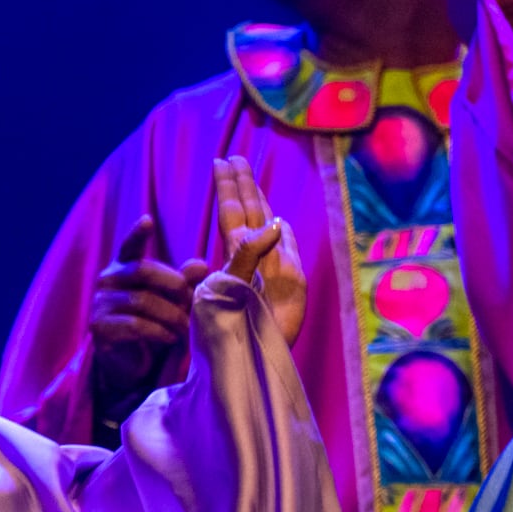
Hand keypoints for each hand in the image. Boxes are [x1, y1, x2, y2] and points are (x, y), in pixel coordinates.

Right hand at [90, 214, 211, 411]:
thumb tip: (202, 266)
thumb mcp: (170, 300)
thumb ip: (183, 281)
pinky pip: (134, 325)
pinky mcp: (99, 328)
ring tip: (185, 327)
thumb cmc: (152, 321)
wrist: (130, 360)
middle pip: (142, 270)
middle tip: (190, 299)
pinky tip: (169, 338)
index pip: (130, 246)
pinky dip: (158, 331)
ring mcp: (100, 303)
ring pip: (141, 301)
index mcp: (124, 266)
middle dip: (173, 284)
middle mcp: (108, 280)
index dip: (138, 233)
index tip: (149, 221)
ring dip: (170, 315)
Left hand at [216, 156, 305, 347]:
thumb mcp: (230, 285)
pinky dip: (282, 230)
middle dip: (242, 184)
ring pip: (266, 224)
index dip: (227, 187)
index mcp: (233, 254)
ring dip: (258, 200)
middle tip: (235, 157)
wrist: (255, 354)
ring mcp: (274, 264)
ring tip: (250, 177)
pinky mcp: (292, 278)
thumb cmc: (232, 325)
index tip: (220, 161)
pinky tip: (277, 218)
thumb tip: (273, 222)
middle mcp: (254, 254)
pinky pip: (287, 246)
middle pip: (248, 210)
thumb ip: (248, 254)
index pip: (230, 211)